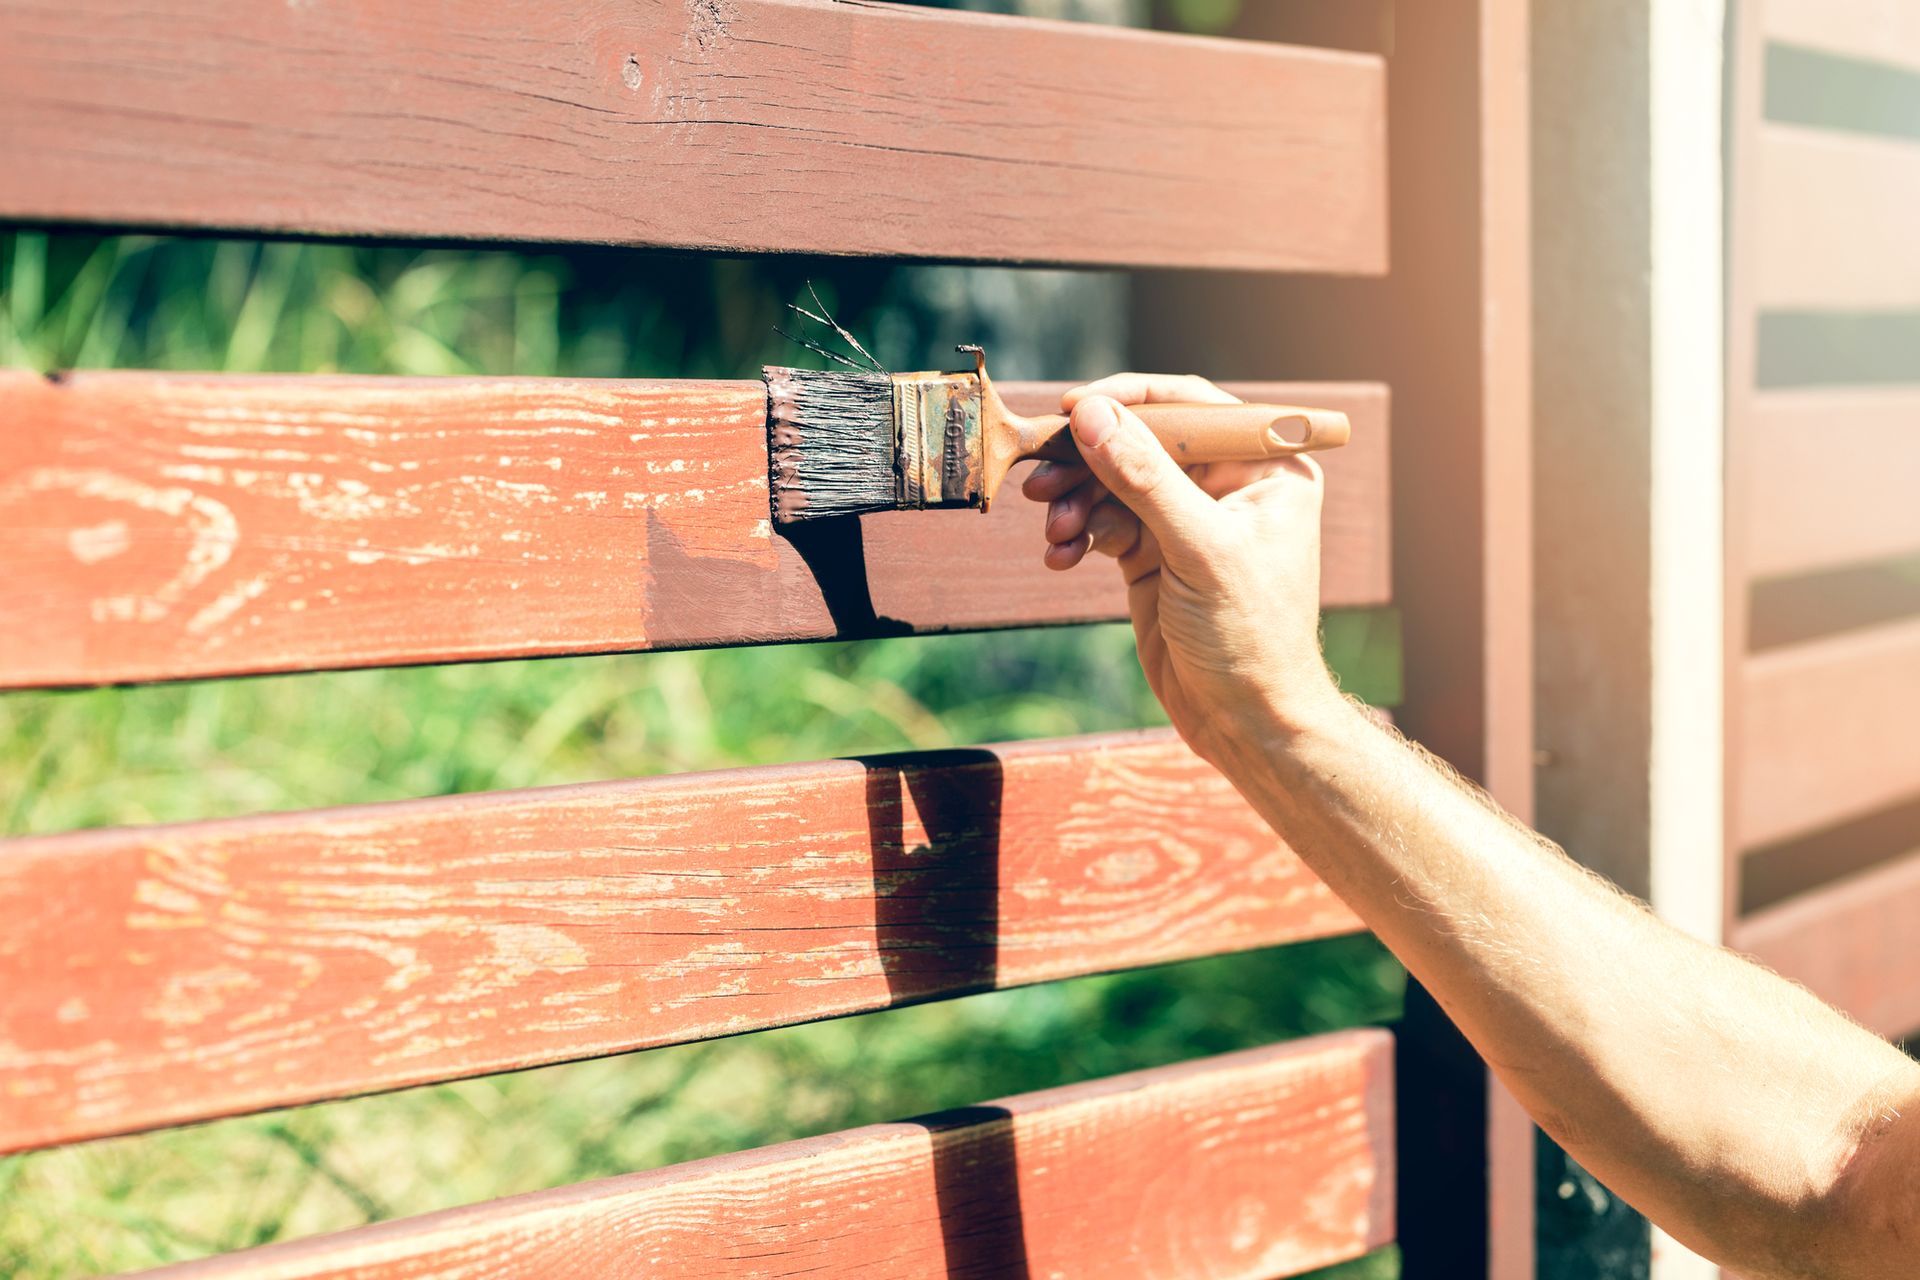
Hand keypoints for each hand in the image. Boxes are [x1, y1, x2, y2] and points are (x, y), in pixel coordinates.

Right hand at [1022, 373, 1344, 764]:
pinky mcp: (1154, 557)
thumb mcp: (1198, 549)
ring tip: (1053, 532)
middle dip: (1088, 461)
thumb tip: (1091, 415)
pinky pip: (1104, 525)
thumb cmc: (1250, 636)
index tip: (1073, 407)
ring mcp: (1186, 522)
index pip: (1190, 407)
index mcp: (1264, 469)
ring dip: (1075, 503)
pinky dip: (1078, 536)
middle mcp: (1226, 486)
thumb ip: (1143, 478)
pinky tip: (1061, 558)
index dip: (1129, 400)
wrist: (1246, 721)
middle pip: (1141, 443)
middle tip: (1041, 479)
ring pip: (1114, 485)